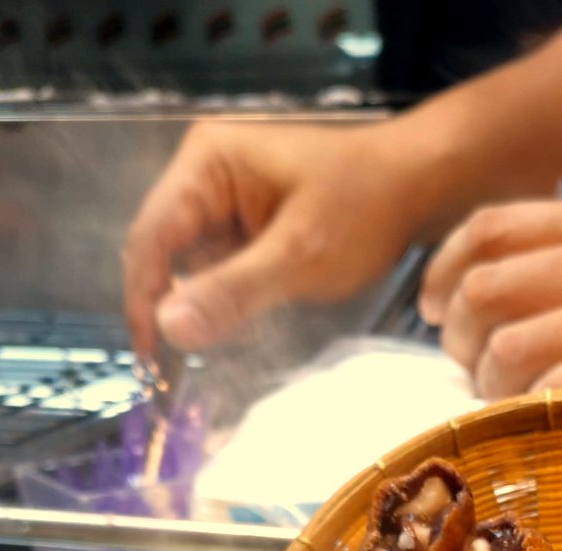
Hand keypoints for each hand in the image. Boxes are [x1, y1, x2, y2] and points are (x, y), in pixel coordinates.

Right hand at [122, 121, 417, 357]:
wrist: (417, 187)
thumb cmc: (365, 206)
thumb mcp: (299, 255)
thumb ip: (233, 291)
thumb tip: (169, 329)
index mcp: (206, 163)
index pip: (151, 237)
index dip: (144, 300)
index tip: (151, 360)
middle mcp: (204, 176)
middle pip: (163, 253)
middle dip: (167, 310)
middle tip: (168, 374)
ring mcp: (225, 202)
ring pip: (191, 268)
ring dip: (197, 312)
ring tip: (200, 362)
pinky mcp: (247, 227)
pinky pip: (220, 272)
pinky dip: (224, 305)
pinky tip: (233, 335)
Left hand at [420, 196, 561, 400]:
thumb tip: (516, 295)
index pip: (492, 229)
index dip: (445, 272)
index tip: (436, 310)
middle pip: (484, 291)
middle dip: (458, 339)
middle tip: (474, 374)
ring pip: (505, 349)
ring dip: (490, 388)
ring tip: (512, 408)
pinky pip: (550, 396)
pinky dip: (530, 416)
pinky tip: (546, 429)